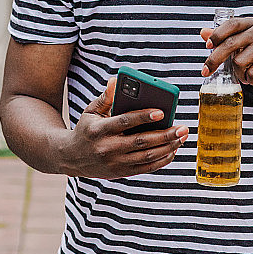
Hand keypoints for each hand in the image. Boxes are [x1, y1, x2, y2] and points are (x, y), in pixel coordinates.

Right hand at [59, 77, 188, 178]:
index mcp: (99, 130)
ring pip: (146, 156)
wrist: (69, 157)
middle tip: (183, 127)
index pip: (124, 122)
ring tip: (182, 137)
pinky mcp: (120, 173)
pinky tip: (173, 150)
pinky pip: (145, 168)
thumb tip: (117, 80)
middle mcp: (106, 148)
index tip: (161, 112)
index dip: (143, 117)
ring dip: (167, 147)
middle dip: (164, 135)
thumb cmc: (86, 128)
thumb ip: (106, 97)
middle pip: (140, 142)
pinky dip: (161, 160)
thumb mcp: (91, 111)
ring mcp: (114, 163)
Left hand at [200, 17, 252, 90]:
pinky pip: (251, 74)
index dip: (217, 34)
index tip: (207, 46)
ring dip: (239, 73)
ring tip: (248, 73)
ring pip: (239, 62)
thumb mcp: (246, 41)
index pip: (231, 24)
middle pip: (230, 44)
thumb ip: (225, 37)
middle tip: (205, 71)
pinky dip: (251, 80)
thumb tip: (203, 32)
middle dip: (214, 59)